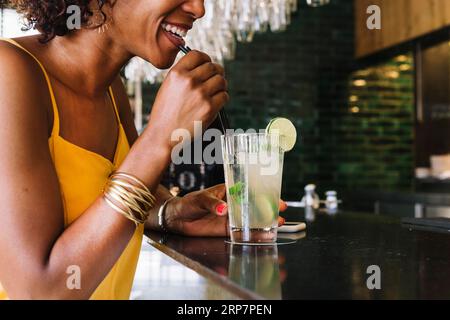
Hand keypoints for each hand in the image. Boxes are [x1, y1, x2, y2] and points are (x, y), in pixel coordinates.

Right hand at [145, 50, 228, 148]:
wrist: (163, 135)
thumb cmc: (166, 113)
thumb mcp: (168, 86)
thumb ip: (184, 74)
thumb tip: (204, 65)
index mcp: (177, 73)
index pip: (198, 55)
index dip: (205, 59)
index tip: (207, 65)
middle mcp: (189, 81)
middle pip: (213, 67)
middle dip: (216, 73)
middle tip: (215, 80)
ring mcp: (200, 94)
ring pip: (221, 81)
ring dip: (221, 86)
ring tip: (215, 92)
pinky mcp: (210, 107)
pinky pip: (224, 96)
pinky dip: (222, 99)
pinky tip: (215, 103)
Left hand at [164, 184, 287, 236]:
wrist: (176, 218)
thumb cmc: (188, 202)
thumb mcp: (200, 199)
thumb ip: (212, 204)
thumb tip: (223, 209)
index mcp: (228, 192)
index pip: (249, 192)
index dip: (264, 194)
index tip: (275, 196)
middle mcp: (233, 205)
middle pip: (254, 206)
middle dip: (269, 209)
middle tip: (282, 212)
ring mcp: (231, 218)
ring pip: (251, 220)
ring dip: (264, 223)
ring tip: (278, 225)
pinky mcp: (226, 230)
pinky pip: (242, 232)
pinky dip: (253, 234)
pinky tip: (264, 236)